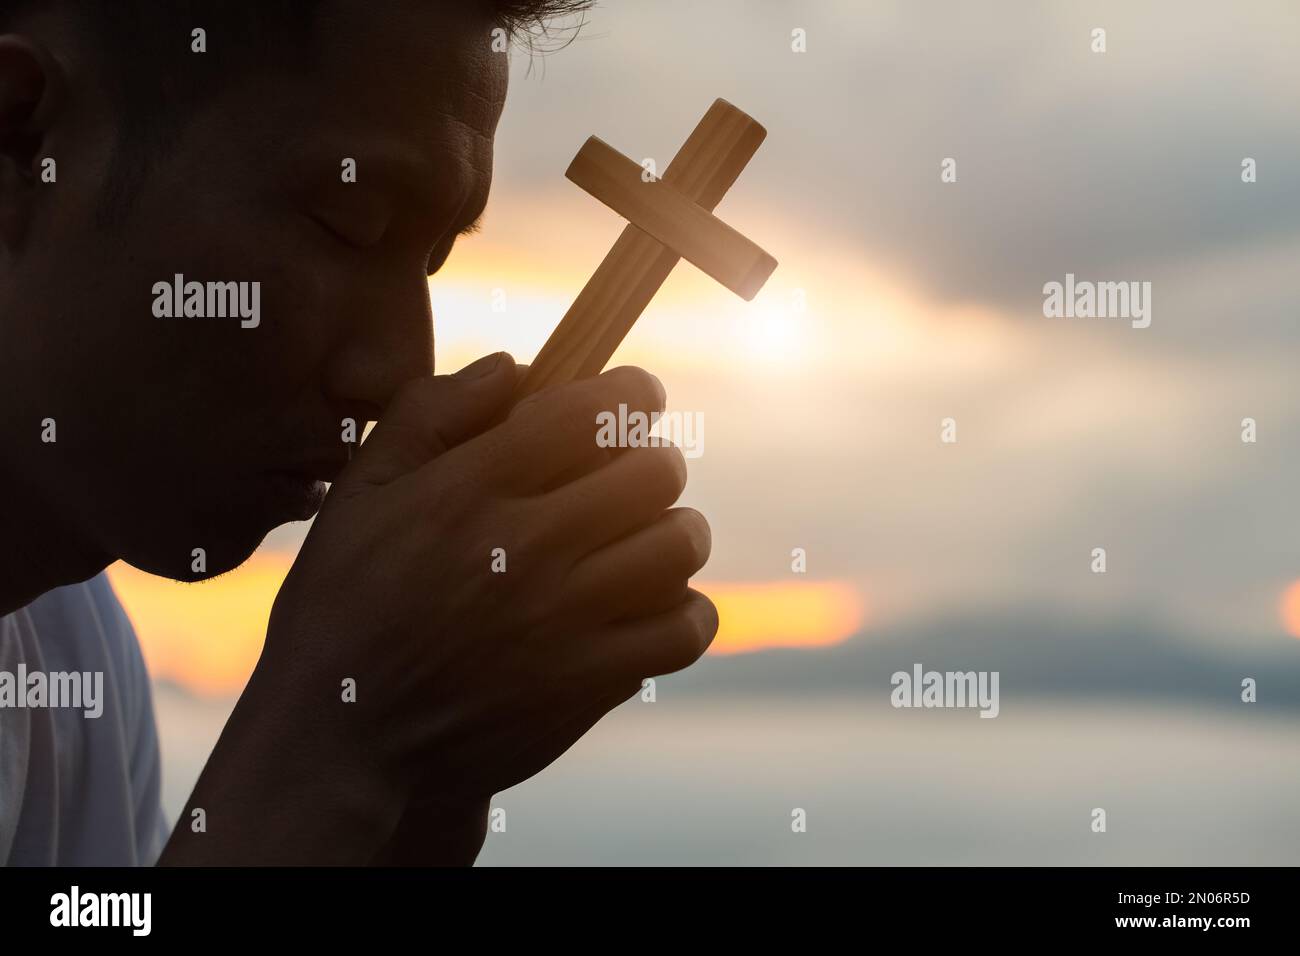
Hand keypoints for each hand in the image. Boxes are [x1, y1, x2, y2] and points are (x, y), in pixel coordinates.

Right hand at [263, 353, 715, 855]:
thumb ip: (429, 414)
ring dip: (675, 531)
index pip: (590, 412)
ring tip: (646, 540)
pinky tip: (654, 606)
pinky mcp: (587, 683)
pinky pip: (684, 629)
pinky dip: (685, 613)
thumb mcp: (359, 494)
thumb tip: (512, 366)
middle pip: (654, 472)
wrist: (342, 739)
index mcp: (468, 489)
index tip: (638, 398)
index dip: (633, 392)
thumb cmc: (346, 606)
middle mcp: (524, 548)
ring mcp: (563, 620)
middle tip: (633, 477)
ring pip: (680, 544)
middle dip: (653, 461)